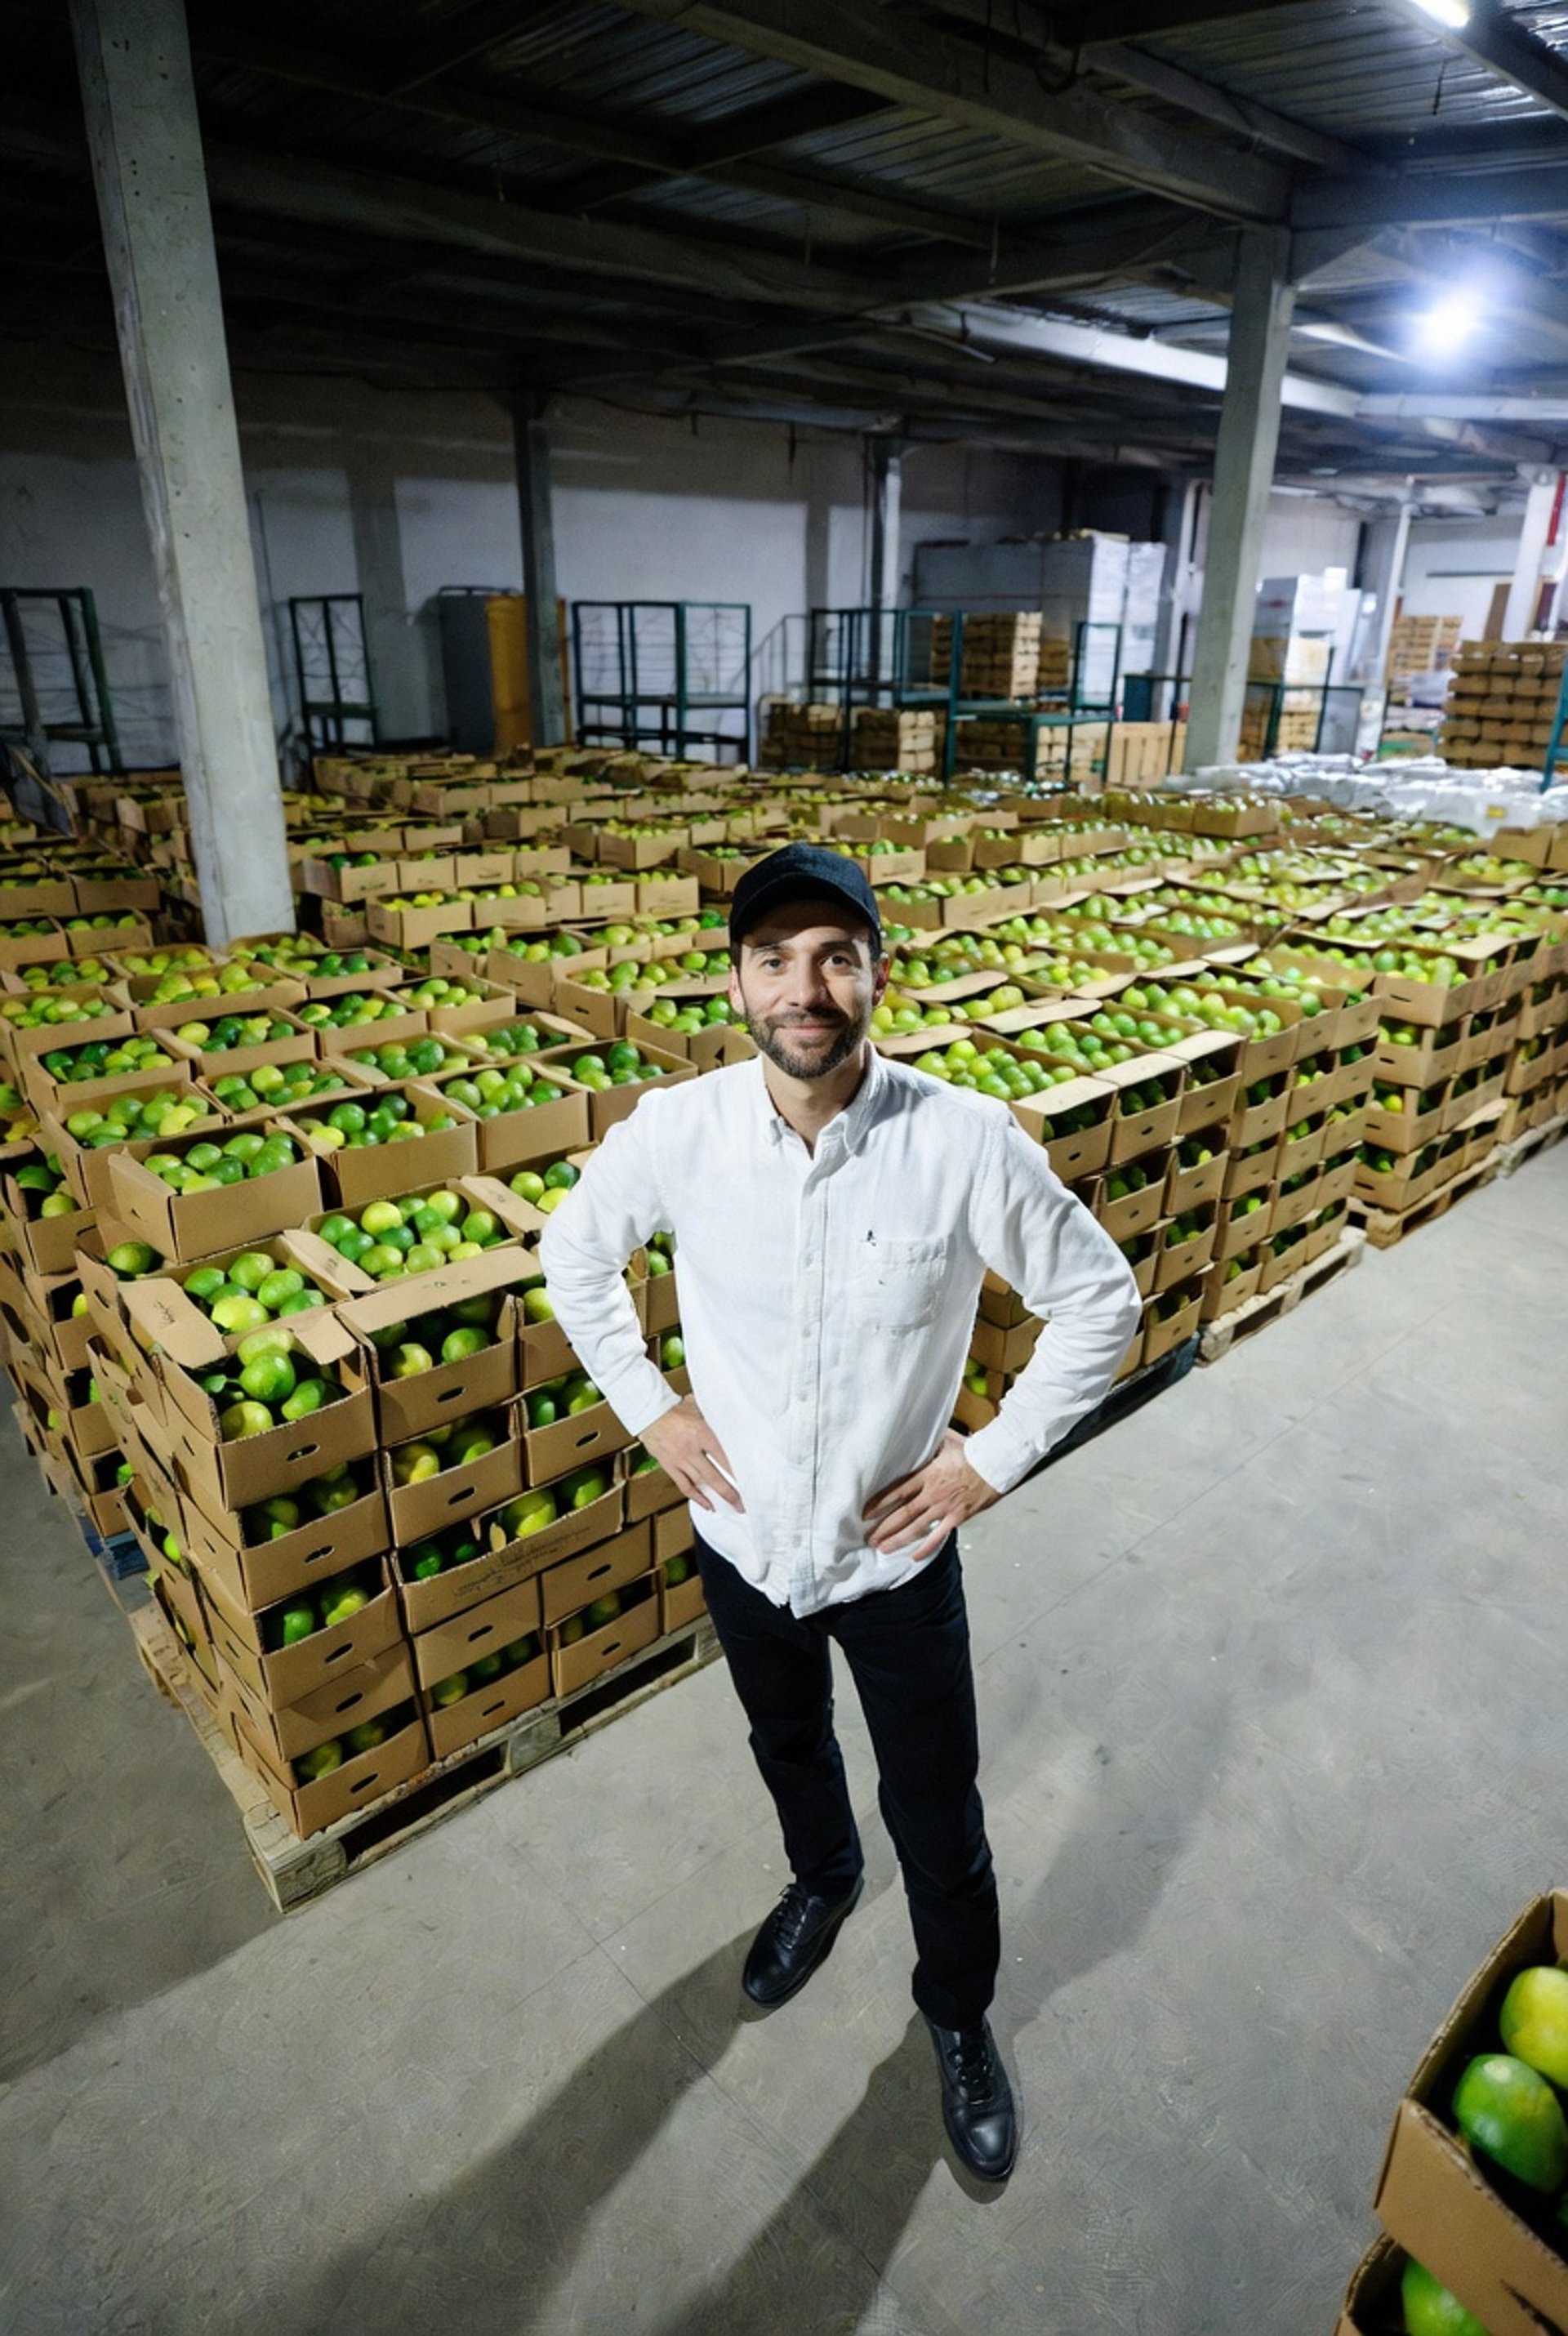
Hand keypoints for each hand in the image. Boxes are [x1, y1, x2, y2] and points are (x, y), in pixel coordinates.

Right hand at [641, 1397, 743, 1514]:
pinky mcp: (669, 1466)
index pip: (722, 1456)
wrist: (649, 1414)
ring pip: (700, 1483)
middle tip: (741, 1503)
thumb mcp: (697, 1407)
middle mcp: (690, 1449)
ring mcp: (679, 1460)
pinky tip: (707, 1504)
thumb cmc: (674, 1410)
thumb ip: (713, 1415)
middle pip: (713, 1476)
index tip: (748, 1481)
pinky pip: (684, 1485)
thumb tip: (732, 1416)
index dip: (735, 1471)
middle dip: (729, 1492)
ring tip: (729, 1505)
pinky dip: (696, 1497)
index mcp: (700, 1433)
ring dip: (715, 1496)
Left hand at [864, 1429, 997, 1559]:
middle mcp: (933, 1493)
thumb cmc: (973, 1451)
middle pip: (903, 1514)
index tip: (866, 1512)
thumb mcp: (947, 1441)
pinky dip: (926, 1547)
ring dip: (898, 1539)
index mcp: (928, 1475)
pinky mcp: (958, 1518)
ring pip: (917, 1528)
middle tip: (869, 1537)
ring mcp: (945, 1508)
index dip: (880, 1503)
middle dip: (884, 1527)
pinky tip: (914, 1556)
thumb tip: (915, 1429)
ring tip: (883, 1548)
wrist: (996, 1464)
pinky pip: (939, 1536)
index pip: (897, 1491)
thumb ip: (929, 1441)